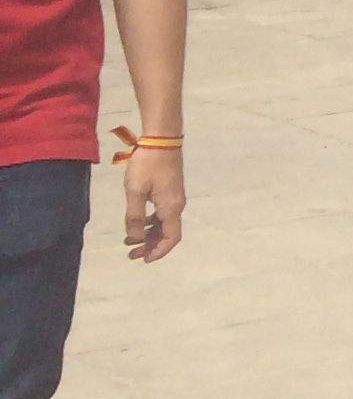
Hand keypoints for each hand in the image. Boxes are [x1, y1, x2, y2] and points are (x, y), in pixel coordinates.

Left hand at [122, 146, 183, 261]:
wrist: (162, 139)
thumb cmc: (147, 164)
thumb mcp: (135, 190)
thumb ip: (134, 216)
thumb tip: (134, 237)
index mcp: (170, 208)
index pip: (171, 238)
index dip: (159, 252)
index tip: (143, 260)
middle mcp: (176, 205)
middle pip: (168, 233)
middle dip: (151, 246)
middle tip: (131, 254)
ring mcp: (175, 197)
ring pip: (165, 224)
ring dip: (149, 235)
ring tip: (130, 240)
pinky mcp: (171, 190)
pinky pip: (163, 214)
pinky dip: (151, 223)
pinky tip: (138, 222)